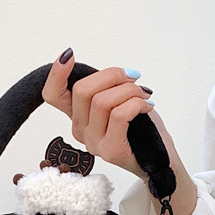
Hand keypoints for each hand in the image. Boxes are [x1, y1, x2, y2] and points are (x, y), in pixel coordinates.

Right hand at [42, 49, 162, 179]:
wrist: (161, 160)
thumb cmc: (143, 130)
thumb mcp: (120, 102)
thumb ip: (107, 88)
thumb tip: (113, 73)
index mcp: (78, 116)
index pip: (53, 95)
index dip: (56, 74)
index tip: (69, 55)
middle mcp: (80, 130)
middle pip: (82, 90)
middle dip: (112, 75)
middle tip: (132, 77)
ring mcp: (93, 143)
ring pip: (102, 101)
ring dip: (129, 90)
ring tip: (144, 94)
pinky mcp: (111, 151)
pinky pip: (119, 115)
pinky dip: (136, 104)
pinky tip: (147, 106)